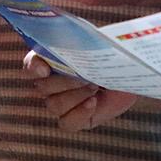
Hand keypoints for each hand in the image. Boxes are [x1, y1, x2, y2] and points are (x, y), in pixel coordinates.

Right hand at [22, 52, 140, 130]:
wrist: (129, 74)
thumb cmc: (110, 55)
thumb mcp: (95, 44)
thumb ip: (78, 41)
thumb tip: (68, 37)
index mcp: (50, 61)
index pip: (31, 64)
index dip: (33, 67)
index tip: (45, 69)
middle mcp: (51, 83)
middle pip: (42, 87)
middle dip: (63, 81)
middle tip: (84, 76)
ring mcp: (62, 103)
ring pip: (53, 105)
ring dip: (74, 96)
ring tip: (94, 86)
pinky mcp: (76, 119)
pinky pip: (67, 123)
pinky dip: (79, 113)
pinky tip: (93, 102)